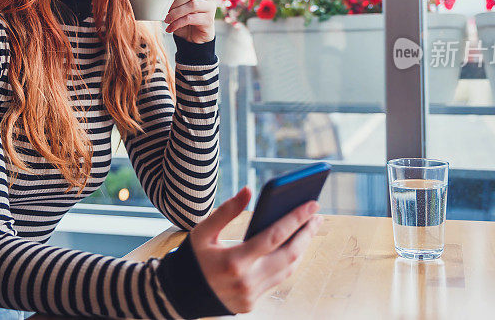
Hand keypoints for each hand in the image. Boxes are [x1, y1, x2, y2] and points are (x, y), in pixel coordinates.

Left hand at [164, 0, 215, 42]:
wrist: (193, 37)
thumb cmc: (183, 19)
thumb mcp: (177, 6)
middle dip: (176, 1)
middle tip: (166, 9)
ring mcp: (210, 7)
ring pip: (192, 5)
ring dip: (176, 13)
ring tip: (167, 19)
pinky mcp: (209, 20)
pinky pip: (191, 19)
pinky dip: (177, 23)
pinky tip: (170, 28)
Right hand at [188, 186, 323, 313]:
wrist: (178, 294)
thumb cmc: (192, 257)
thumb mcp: (203, 231)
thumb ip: (226, 210)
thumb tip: (249, 190)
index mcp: (234, 261)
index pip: (274, 237)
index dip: (296, 219)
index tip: (312, 204)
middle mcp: (247, 281)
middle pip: (289, 255)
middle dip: (306, 233)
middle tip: (317, 215)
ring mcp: (251, 296)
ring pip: (287, 270)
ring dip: (301, 248)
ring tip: (308, 229)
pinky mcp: (252, 304)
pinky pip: (277, 280)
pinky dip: (287, 262)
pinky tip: (292, 247)